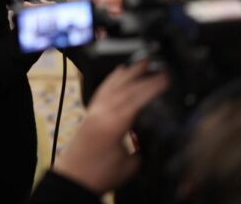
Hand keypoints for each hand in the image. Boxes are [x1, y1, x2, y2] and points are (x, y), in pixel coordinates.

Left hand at [53, 60, 167, 193]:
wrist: (73, 178)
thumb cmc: (99, 174)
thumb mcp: (130, 166)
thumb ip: (143, 149)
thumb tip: (152, 139)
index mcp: (114, 123)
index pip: (137, 98)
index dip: (153, 86)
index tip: (166, 78)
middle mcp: (103, 112)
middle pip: (125, 88)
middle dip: (144, 76)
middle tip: (160, 68)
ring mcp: (94, 110)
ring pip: (112, 85)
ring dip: (128, 73)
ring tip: (141, 63)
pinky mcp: (89, 113)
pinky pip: (102, 90)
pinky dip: (112, 79)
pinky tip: (118, 74)